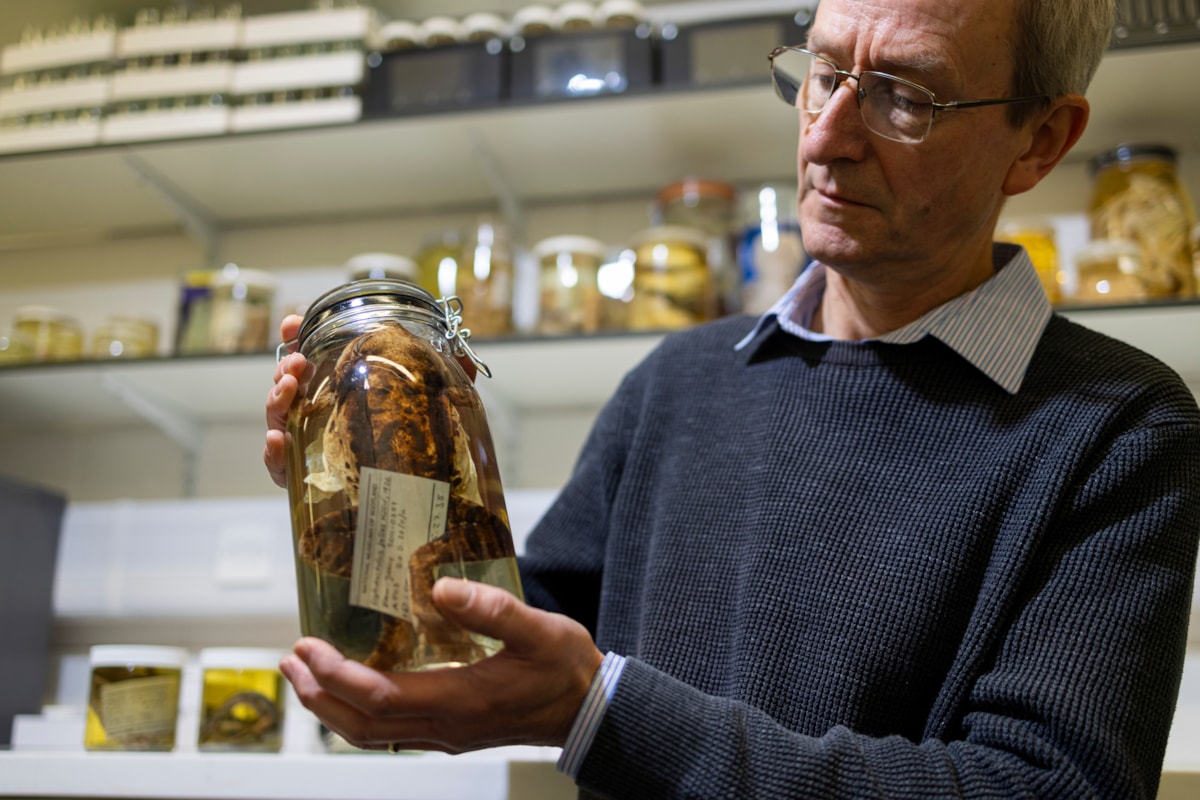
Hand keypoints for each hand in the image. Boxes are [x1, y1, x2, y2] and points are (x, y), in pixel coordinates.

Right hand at [262, 313, 478, 487]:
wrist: (403, 507)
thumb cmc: (409, 449)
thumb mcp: (430, 410)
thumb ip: (447, 382)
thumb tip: (466, 355)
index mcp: (340, 390)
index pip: (312, 357)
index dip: (297, 337)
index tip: (293, 324)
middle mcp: (318, 413)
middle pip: (289, 383)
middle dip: (286, 366)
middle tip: (299, 361)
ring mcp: (306, 444)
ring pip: (279, 416)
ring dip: (277, 397)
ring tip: (290, 388)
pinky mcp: (303, 479)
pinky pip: (280, 465)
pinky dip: (274, 451)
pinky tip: (279, 440)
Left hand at [280, 578, 603, 752]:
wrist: (590, 710)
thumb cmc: (566, 669)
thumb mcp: (540, 629)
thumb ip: (493, 610)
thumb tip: (443, 588)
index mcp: (461, 700)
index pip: (379, 697)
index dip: (335, 676)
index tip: (307, 649)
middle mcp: (445, 726)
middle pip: (361, 726)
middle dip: (318, 695)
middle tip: (291, 661)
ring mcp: (447, 735)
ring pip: (372, 735)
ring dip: (332, 708)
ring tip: (307, 675)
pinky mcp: (452, 733)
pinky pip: (391, 732)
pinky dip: (360, 712)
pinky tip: (355, 686)